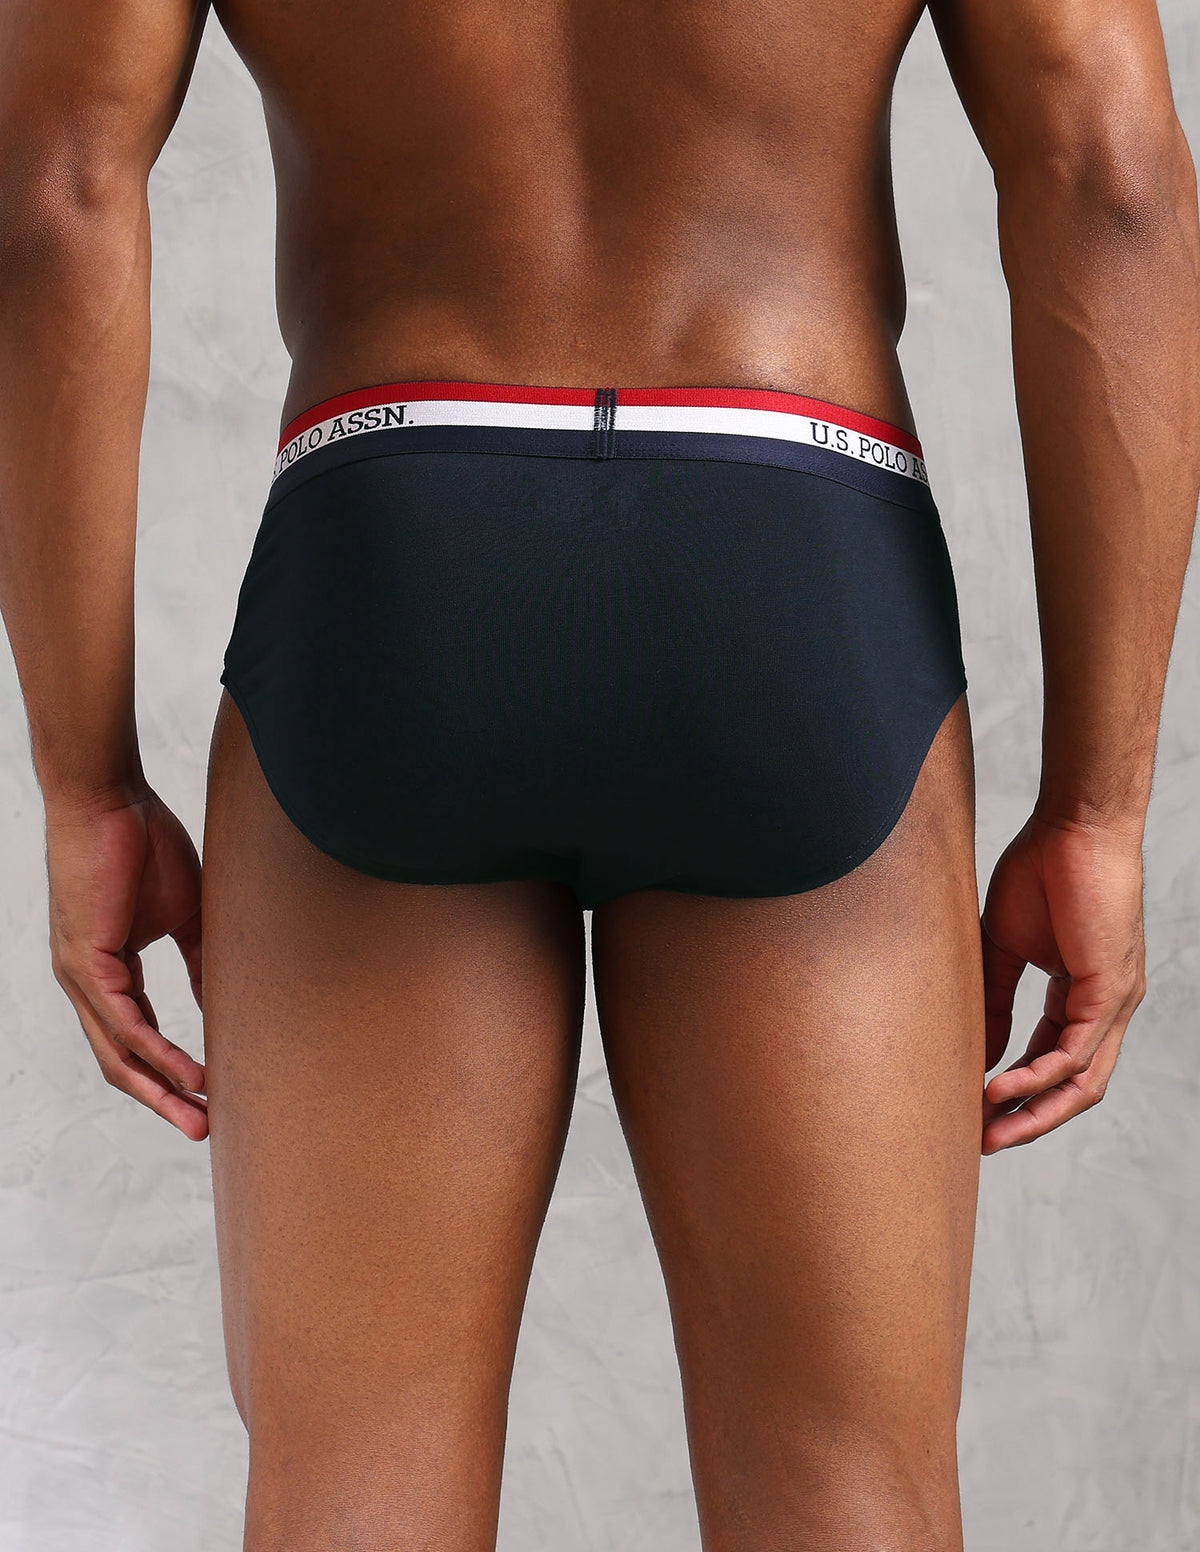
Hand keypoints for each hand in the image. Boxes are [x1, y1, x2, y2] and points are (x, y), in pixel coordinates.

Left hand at [45, 786, 207, 1139]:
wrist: (110, 798)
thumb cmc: (143, 842)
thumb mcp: (185, 913)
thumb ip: (200, 959)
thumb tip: (219, 999)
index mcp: (108, 971)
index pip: (137, 1037)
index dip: (172, 1071)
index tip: (213, 1093)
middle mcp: (86, 982)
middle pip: (122, 1061)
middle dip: (165, 1100)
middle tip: (205, 1129)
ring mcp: (79, 975)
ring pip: (118, 1053)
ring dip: (161, 1089)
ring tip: (200, 1115)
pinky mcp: (84, 962)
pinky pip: (123, 1021)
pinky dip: (155, 1052)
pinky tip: (186, 1073)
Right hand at [979, 811, 1146, 1152]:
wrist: (1074, 827)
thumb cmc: (1042, 869)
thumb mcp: (1005, 946)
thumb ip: (995, 1000)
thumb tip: (983, 1052)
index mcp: (1081, 995)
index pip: (1052, 1060)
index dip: (1016, 1092)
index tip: (974, 1113)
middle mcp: (1106, 1007)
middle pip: (1074, 1087)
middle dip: (1029, 1120)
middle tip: (983, 1143)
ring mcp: (1113, 1002)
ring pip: (1082, 1081)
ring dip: (1035, 1112)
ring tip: (991, 1131)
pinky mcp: (1109, 989)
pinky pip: (1075, 1051)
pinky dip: (1039, 1076)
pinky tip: (1002, 1088)